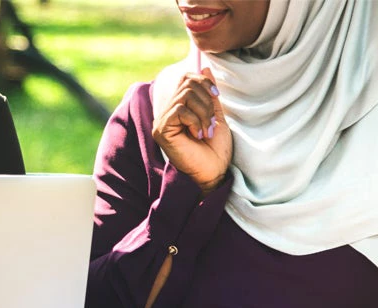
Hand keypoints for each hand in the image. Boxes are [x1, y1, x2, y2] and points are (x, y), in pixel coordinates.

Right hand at [152, 68, 231, 196]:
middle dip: (207, 101)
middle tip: (212, 122)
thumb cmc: (215, 149)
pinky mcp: (161, 131)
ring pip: (185, 96)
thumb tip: (204, 66)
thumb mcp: (216, 114)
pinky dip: (195, 121)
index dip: (203, 82)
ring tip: (207, 131)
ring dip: (204, 112)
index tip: (216, 95)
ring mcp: (162, 121)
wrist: (214, 171)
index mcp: (179, 107)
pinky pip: (180, 110)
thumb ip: (209, 93)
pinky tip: (198, 135)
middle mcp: (167, 113)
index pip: (186, 79)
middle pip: (187, 84)